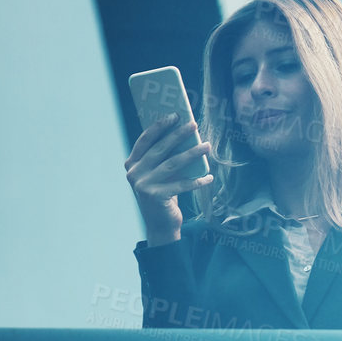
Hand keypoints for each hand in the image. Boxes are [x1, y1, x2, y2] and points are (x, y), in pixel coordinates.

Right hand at [123, 113, 213, 245]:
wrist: (160, 225)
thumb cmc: (164, 195)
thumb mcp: (160, 174)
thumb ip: (164, 158)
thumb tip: (184, 135)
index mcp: (131, 164)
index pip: (145, 140)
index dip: (160, 126)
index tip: (175, 115)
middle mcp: (134, 173)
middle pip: (160, 149)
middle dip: (178, 135)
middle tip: (194, 124)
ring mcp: (143, 185)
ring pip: (173, 164)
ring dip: (192, 153)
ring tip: (207, 145)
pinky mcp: (156, 197)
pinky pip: (181, 184)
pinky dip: (197, 181)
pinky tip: (209, 177)